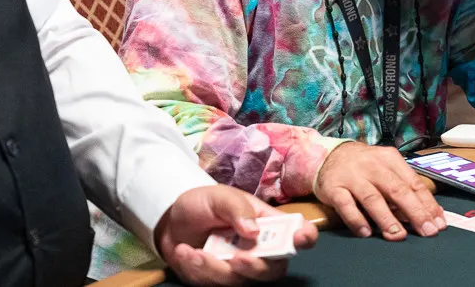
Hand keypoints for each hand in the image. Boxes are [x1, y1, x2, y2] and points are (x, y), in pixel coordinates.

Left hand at [155, 184, 317, 285]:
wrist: (170, 220)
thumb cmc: (202, 204)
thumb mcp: (219, 196)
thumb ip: (237, 208)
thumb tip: (254, 231)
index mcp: (266, 224)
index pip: (296, 233)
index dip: (304, 238)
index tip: (300, 238)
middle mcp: (258, 249)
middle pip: (274, 269)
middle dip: (258, 267)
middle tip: (239, 258)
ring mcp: (239, 267)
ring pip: (241, 280)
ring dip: (216, 268)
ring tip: (194, 251)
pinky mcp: (218, 279)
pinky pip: (215, 284)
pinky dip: (198, 269)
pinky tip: (184, 252)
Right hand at [313, 142, 445, 240]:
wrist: (327, 155)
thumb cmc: (363, 166)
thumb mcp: (385, 168)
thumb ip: (403, 188)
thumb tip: (426, 214)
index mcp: (390, 159)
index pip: (413, 183)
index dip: (427, 204)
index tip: (438, 223)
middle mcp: (372, 166)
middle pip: (396, 189)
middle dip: (414, 212)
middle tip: (426, 231)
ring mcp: (352, 176)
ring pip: (372, 198)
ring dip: (387, 218)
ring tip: (398, 235)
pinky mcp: (333, 188)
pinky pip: (346, 205)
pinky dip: (356, 219)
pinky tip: (366, 232)